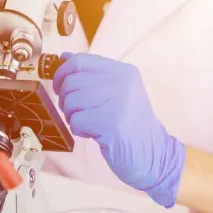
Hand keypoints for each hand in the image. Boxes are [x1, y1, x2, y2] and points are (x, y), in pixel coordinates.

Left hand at [53, 53, 185, 207]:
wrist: (153, 154)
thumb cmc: (128, 124)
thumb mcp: (115, 92)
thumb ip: (91, 75)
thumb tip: (63, 57)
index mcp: (122, 71)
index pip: (80, 60)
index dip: (62, 73)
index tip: (60, 87)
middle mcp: (122, 81)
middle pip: (71, 82)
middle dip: (65, 101)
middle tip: (78, 113)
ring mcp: (118, 101)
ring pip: (70, 102)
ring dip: (72, 117)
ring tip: (89, 124)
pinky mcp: (111, 123)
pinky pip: (76, 121)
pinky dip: (79, 130)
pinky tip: (95, 134)